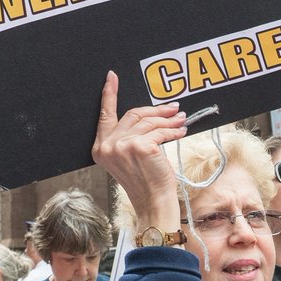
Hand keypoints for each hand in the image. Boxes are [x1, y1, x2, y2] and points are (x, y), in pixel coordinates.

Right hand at [91, 71, 186, 231]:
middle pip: (133, 114)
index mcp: (100, 148)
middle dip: (156, 110)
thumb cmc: (145, 183)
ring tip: (181, 121)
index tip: (112, 77)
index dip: (109, 93)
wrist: (153, 203)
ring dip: (169, 120)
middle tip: (173, 109)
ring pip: (149, 122)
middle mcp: (108, 146)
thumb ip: (130, 137)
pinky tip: (180, 132)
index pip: (105, 115)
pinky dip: (173, 131)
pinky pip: (160, 131)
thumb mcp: (130, 158)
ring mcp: (122, 145)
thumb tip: (151, 114)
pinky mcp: (140, 146)